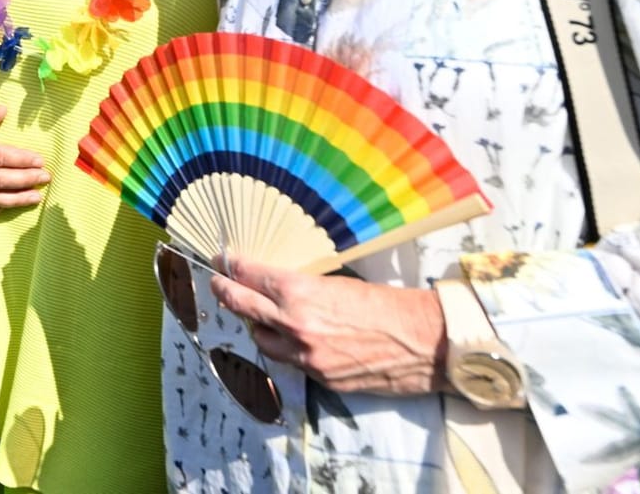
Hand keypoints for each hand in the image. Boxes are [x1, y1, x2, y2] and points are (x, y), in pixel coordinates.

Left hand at [210, 256, 447, 395]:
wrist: (422, 342)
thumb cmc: (385, 304)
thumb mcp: (337, 283)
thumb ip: (300, 287)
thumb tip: (274, 283)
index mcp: (297, 292)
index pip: (247, 276)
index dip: (230, 266)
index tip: (222, 261)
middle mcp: (293, 324)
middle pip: (240, 306)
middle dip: (224, 291)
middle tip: (217, 283)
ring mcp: (304, 355)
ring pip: (261, 339)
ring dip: (258, 326)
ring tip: (261, 315)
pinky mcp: (319, 377)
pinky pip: (289, 361)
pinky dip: (287, 348)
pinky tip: (294, 339)